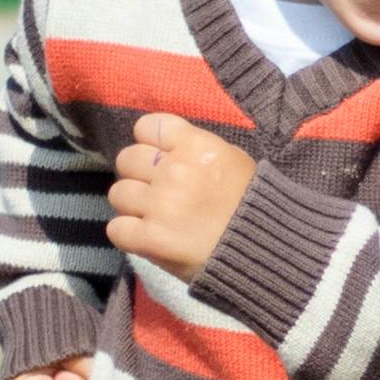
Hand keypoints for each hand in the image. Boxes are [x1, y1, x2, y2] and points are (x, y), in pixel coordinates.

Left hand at [106, 113, 255, 281]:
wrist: (262, 252)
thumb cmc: (251, 205)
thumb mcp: (232, 160)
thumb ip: (195, 148)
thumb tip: (163, 148)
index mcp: (196, 145)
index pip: (146, 127)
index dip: (149, 143)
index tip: (159, 159)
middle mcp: (175, 170)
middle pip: (127, 159)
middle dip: (138, 175)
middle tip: (156, 192)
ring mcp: (160, 205)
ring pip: (118, 193)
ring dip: (132, 206)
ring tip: (153, 217)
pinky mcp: (150, 238)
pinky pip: (116, 228)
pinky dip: (128, 234)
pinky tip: (147, 237)